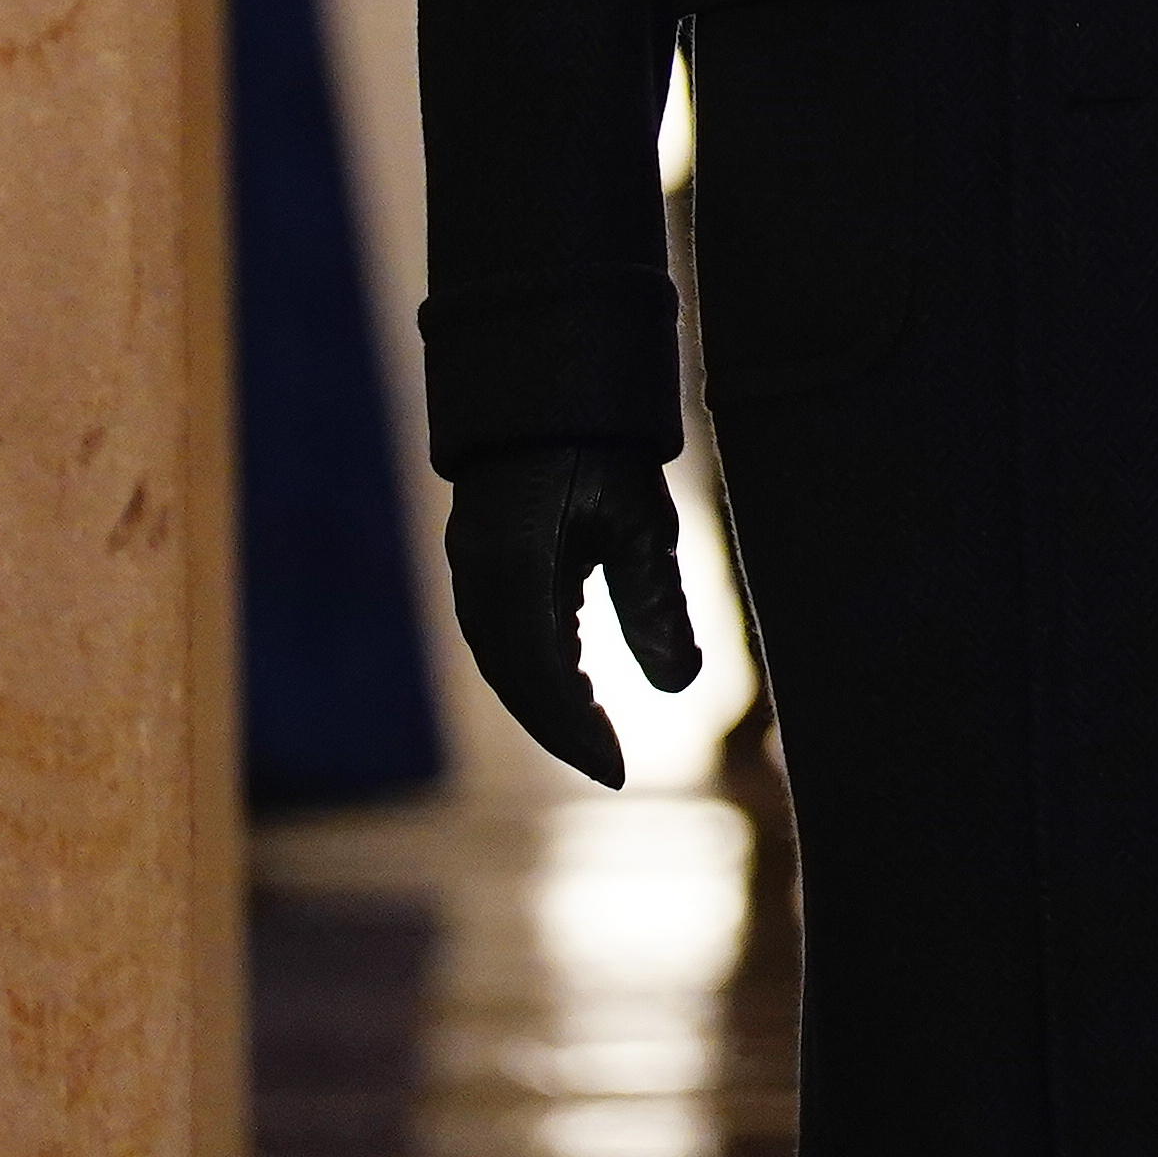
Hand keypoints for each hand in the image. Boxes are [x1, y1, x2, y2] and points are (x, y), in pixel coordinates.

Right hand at [442, 442, 701, 788]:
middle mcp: (479, 577)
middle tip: (613, 767)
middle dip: (559, 727)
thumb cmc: (602, 447)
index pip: (538, 674)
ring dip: (546, 703)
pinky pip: (504, 635)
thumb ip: (657, 599)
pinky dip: (538, 672)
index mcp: (512, 568)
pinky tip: (579, 690)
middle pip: (513, 677)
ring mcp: (473, 570)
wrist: (549, 386)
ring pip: (504, 660)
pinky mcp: (483, 563)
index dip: (574, 730)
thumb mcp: (642, 518)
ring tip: (600, 739)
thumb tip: (683, 686)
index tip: (618, 770)